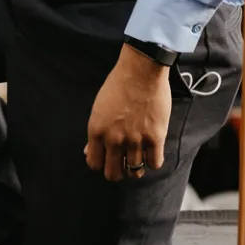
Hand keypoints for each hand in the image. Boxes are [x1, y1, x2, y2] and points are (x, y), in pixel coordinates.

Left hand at [84, 45, 170, 182]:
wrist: (141, 70)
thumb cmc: (118, 85)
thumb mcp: (99, 108)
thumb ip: (96, 133)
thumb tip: (89, 151)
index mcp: (97, 131)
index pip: (94, 164)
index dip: (101, 163)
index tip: (107, 158)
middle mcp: (114, 139)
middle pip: (113, 174)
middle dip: (117, 171)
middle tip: (123, 164)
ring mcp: (135, 140)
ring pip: (134, 172)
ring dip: (136, 167)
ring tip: (139, 157)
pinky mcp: (155, 138)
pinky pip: (155, 163)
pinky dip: (153, 160)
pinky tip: (152, 151)